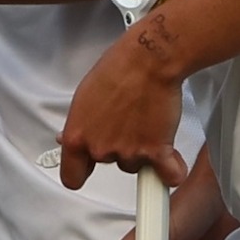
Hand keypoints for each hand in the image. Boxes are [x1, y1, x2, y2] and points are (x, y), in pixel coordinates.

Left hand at [58, 12, 187, 190]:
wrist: (147, 62)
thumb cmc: (116, 71)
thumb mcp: (83, 98)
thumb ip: (79, 125)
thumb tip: (67, 140)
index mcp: (77, 136)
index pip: (71, 176)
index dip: (80, 174)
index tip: (86, 171)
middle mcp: (100, 149)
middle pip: (110, 165)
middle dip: (119, 148)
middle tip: (126, 123)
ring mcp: (129, 153)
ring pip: (137, 165)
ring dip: (144, 151)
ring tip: (146, 122)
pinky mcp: (156, 152)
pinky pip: (167, 176)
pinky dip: (172, 168)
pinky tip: (171, 155)